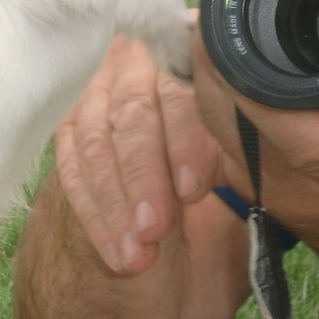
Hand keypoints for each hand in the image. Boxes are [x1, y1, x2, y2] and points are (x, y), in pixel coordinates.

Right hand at [54, 34, 226, 272]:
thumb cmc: (217, 186)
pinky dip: (96, 217)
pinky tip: (118, 252)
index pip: (180, 93)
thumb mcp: (239, 168)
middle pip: (132, 115)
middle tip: (156, 227)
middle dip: (144, 176)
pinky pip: (73, 173)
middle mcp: (135, 71)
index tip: (193, 189)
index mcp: (185, 66)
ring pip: (96, 145)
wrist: (175, 220)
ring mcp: (95, 101)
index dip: (184, 141)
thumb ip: (239, 149)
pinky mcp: (70, 137)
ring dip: (116, 204)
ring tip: (138, 252)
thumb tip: (247, 154)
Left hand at [190, 8, 318, 292]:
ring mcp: (260, 184)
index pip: (293, 131)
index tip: (240, 30)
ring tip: (224, 3)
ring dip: (210, 60)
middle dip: (221, 50)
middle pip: (231, 111)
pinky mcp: (242, 175)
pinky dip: (212, 81)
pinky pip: (212, 120)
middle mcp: (295, 185)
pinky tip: (224, 41)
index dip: (258, 84)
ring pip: (210, 113)